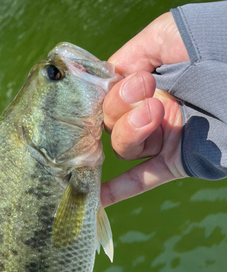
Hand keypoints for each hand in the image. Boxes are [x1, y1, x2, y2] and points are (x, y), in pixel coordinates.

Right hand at [101, 12, 189, 206]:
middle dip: (121, 106)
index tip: (113, 84)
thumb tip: (105, 80)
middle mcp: (150, 114)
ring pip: (124, 147)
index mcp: (146, 85)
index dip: (105, 94)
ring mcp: (162, 139)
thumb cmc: (209, 44)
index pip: (107, 97)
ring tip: (156, 112)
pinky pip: (142, 179)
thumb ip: (129, 58)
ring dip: (130, 130)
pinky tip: (98, 199)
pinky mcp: (174, 162)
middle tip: (146, 90)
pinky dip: (119, 190)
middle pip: (111, 123)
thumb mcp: (162, 37)